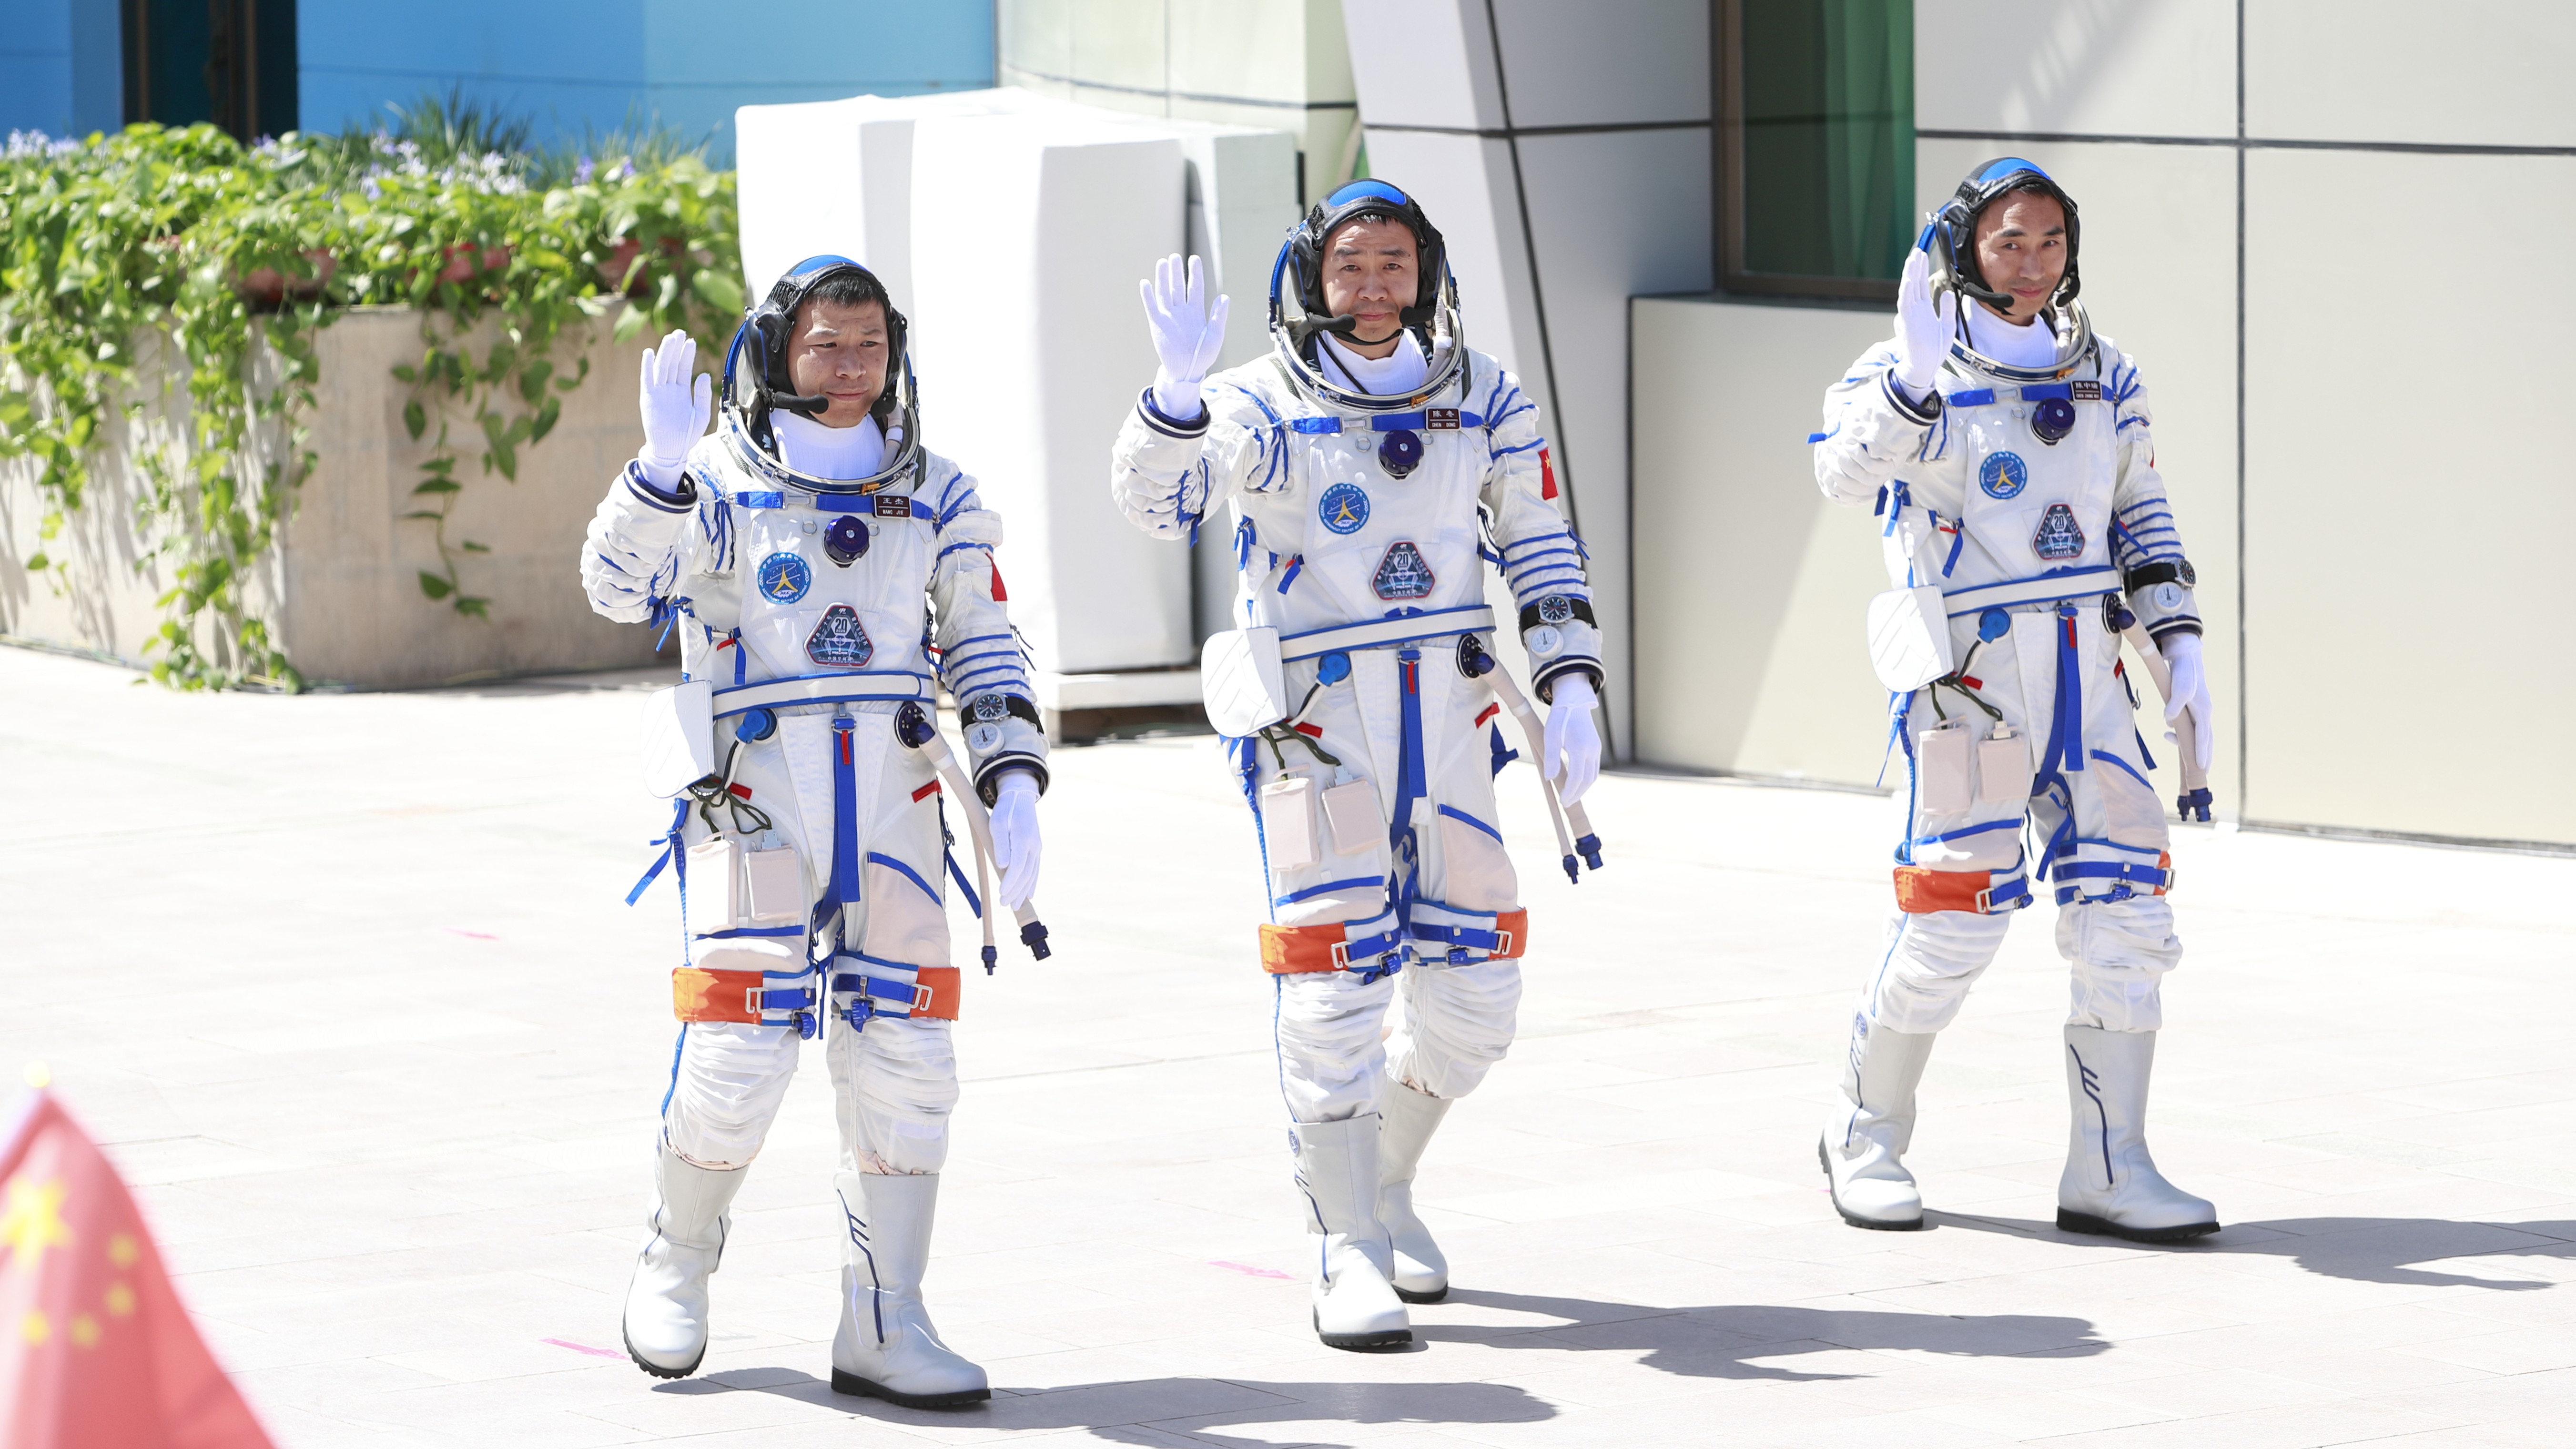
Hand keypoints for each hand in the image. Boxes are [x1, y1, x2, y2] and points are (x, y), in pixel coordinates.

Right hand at [638, 328, 711, 471]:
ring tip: (671, 337)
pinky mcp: (648, 399)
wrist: (672, 451)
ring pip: (661, 368)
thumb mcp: (701, 413)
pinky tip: (648, 352)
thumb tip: (705, 374)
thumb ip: (703, 394)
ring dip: (665, 352)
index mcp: (681, 391)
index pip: (683, 368)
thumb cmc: (687, 434)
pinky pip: (647, 380)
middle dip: (676, 348)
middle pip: (672, 364)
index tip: (691, 341)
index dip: (687, 354)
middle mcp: (669, 389)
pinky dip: (647, 366)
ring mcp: (658, 393)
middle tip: (680, 332)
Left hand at [988, 770, 1040, 909]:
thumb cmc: (1005, 811)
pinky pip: (1035, 870)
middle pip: (1025, 874)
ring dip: (1023, 891)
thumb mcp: (997, 823)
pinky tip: (1029, 894)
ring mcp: (1037, 848)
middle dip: (1015, 891)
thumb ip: (1000, 843)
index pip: (1017, 865)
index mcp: (1023, 838)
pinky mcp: (1037, 849)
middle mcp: (1034, 845)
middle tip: (1005, 904)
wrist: (1020, 799)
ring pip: (1031, 874)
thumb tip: (1002, 865)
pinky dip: (1032, 883)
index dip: (1010, 881)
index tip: (1002, 893)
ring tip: (1015, 905)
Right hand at [1139, 253, 1227, 419]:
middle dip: (1176, 271)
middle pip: (1178, 286)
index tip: (1194, 259)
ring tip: (1162, 262)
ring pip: (1164, 293)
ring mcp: (1168, 317)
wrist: (1187, 370)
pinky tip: (1145, 283)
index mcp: (1196, 312)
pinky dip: (1148, 296)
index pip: (1195, 287)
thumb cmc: (1203, 355)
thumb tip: (1224, 297)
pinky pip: (1151, 307)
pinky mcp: (1157, 325)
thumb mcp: (1216, 336)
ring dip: (1162, 278)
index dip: (1195, 273)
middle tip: (1174, 257)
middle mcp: (1181, 311)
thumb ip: (1218, 317)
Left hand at [1540, 675, 1601, 806]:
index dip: (1570, 791)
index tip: (1562, 801)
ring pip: (1592, 776)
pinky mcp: (1596, 748)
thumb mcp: (1550, 736)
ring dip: (1582, 788)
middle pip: (1587, 780)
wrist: (1573, 703)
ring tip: (1570, 797)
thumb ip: (1550, 758)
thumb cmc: (1559, 719)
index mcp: (1580, 747)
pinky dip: (1586, 780)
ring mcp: (1596, 749)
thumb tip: (1549, 778)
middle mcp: (1591, 750)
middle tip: (1565, 803)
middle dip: (1577, 794)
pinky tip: (1576, 784)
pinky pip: (1593, 769)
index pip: (1577, 777)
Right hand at [1892, 248, 1957, 396]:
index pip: (1921, 285)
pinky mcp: (1908, 324)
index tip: (1923, 256)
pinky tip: (1908, 280)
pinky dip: (1906, 292)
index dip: (1921, 270)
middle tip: (1917, 250)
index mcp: (1923, 309)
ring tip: (1912, 259)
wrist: (1926, 367)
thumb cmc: (1934, 349)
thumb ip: (1947, 308)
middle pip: (1914, 284)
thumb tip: (1945, 292)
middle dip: (1915, 267)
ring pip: (1908, 290)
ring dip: (1910, 275)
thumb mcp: (1947, 325)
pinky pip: (1905, 305)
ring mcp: (1910, 316)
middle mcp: (1915, 310)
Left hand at [2158, 632, 2215, 772]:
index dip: (2202, 752)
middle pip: (2206, 739)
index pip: (2203, 737)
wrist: (2185, 656)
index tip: (2202, 767)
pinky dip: (2183, 734)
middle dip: (2205, 755)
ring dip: (2195, 747)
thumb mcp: (2178, 688)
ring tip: (2190, 761)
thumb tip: (2169, 722)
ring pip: (2200, 734)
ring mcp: (2199, 710)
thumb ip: (2174, 705)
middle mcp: (2204, 713)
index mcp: (2203, 711)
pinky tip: (2170, 735)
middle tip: (2204, 772)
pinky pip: (2191, 726)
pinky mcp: (2193, 707)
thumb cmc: (2183, 673)